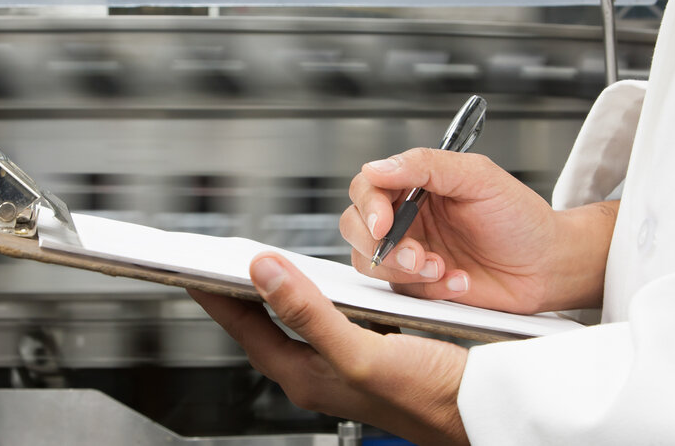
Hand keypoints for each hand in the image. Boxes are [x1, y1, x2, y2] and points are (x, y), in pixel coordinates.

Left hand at [189, 252, 469, 445]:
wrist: (483, 411)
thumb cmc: (430, 396)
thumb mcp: (361, 353)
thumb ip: (309, 313)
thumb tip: (263, 273)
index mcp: (307, 377)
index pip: (244, 329)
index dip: (216, 296)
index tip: (192, 268)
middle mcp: (320, 373)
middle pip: (263, 326)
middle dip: (239, 293)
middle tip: (218, 262)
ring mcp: (343, 365)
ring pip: (296, 321)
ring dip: (278, 292)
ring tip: (256, 266)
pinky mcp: (368, 353)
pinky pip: (328, 320)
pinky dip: (318, 296)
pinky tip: (322, 281)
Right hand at [341, 148, 615, 313]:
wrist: (549, 266)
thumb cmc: (521, 218)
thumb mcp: (478, 177)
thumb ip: (425, 165)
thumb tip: (377, 167)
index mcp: (416, 186)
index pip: (367, 188)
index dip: (368, 206)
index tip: (383, 222)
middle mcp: (407, 219)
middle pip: (355, 228)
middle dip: (380, 246)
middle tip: (415, 254)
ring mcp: (409, 254)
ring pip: (369, 264)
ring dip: (403, 271)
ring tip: (441, 268)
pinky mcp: (419, 287)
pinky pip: (400, 292)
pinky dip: (430, 289)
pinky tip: (460, 281)